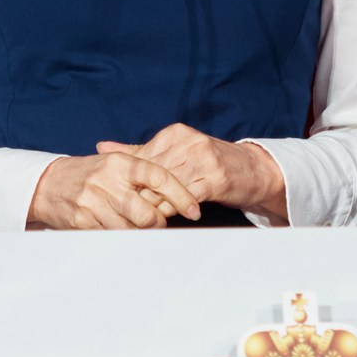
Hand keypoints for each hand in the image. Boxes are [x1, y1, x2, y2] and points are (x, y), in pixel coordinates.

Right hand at [26, 151, 202, 230]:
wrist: (48, 184)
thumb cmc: (90, 174)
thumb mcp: (114, 164)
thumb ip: (144, 173)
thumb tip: (183, 185)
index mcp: (119, 163)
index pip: (159, 177)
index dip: (181, 195)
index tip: (194, 210)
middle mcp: (107, 181)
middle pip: (148, 214)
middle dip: (158, 223)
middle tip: (158, 222)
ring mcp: (93, 203)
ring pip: (132, 231)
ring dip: (140, 234)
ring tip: (137, 227)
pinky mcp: (82, 222)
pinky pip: (112, 238)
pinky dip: (120, 238)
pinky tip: (118, 230)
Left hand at [95, 124, 288, 224]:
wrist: (255, 170)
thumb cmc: (210, 164)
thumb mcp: (176, 153)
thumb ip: (139, 151)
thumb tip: (101, 147)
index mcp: (175, 134)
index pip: (141, 159)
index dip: (127, 181)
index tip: (111, 197)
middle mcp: (187, 142)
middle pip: (151, 173)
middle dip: (135, 195)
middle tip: (116, 214)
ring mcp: (202, 159)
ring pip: (165, 186)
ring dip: (151, 206)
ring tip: (135, 222)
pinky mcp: (214, 178)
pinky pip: (184, 197)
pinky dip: (171, 210)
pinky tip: (163, 221)